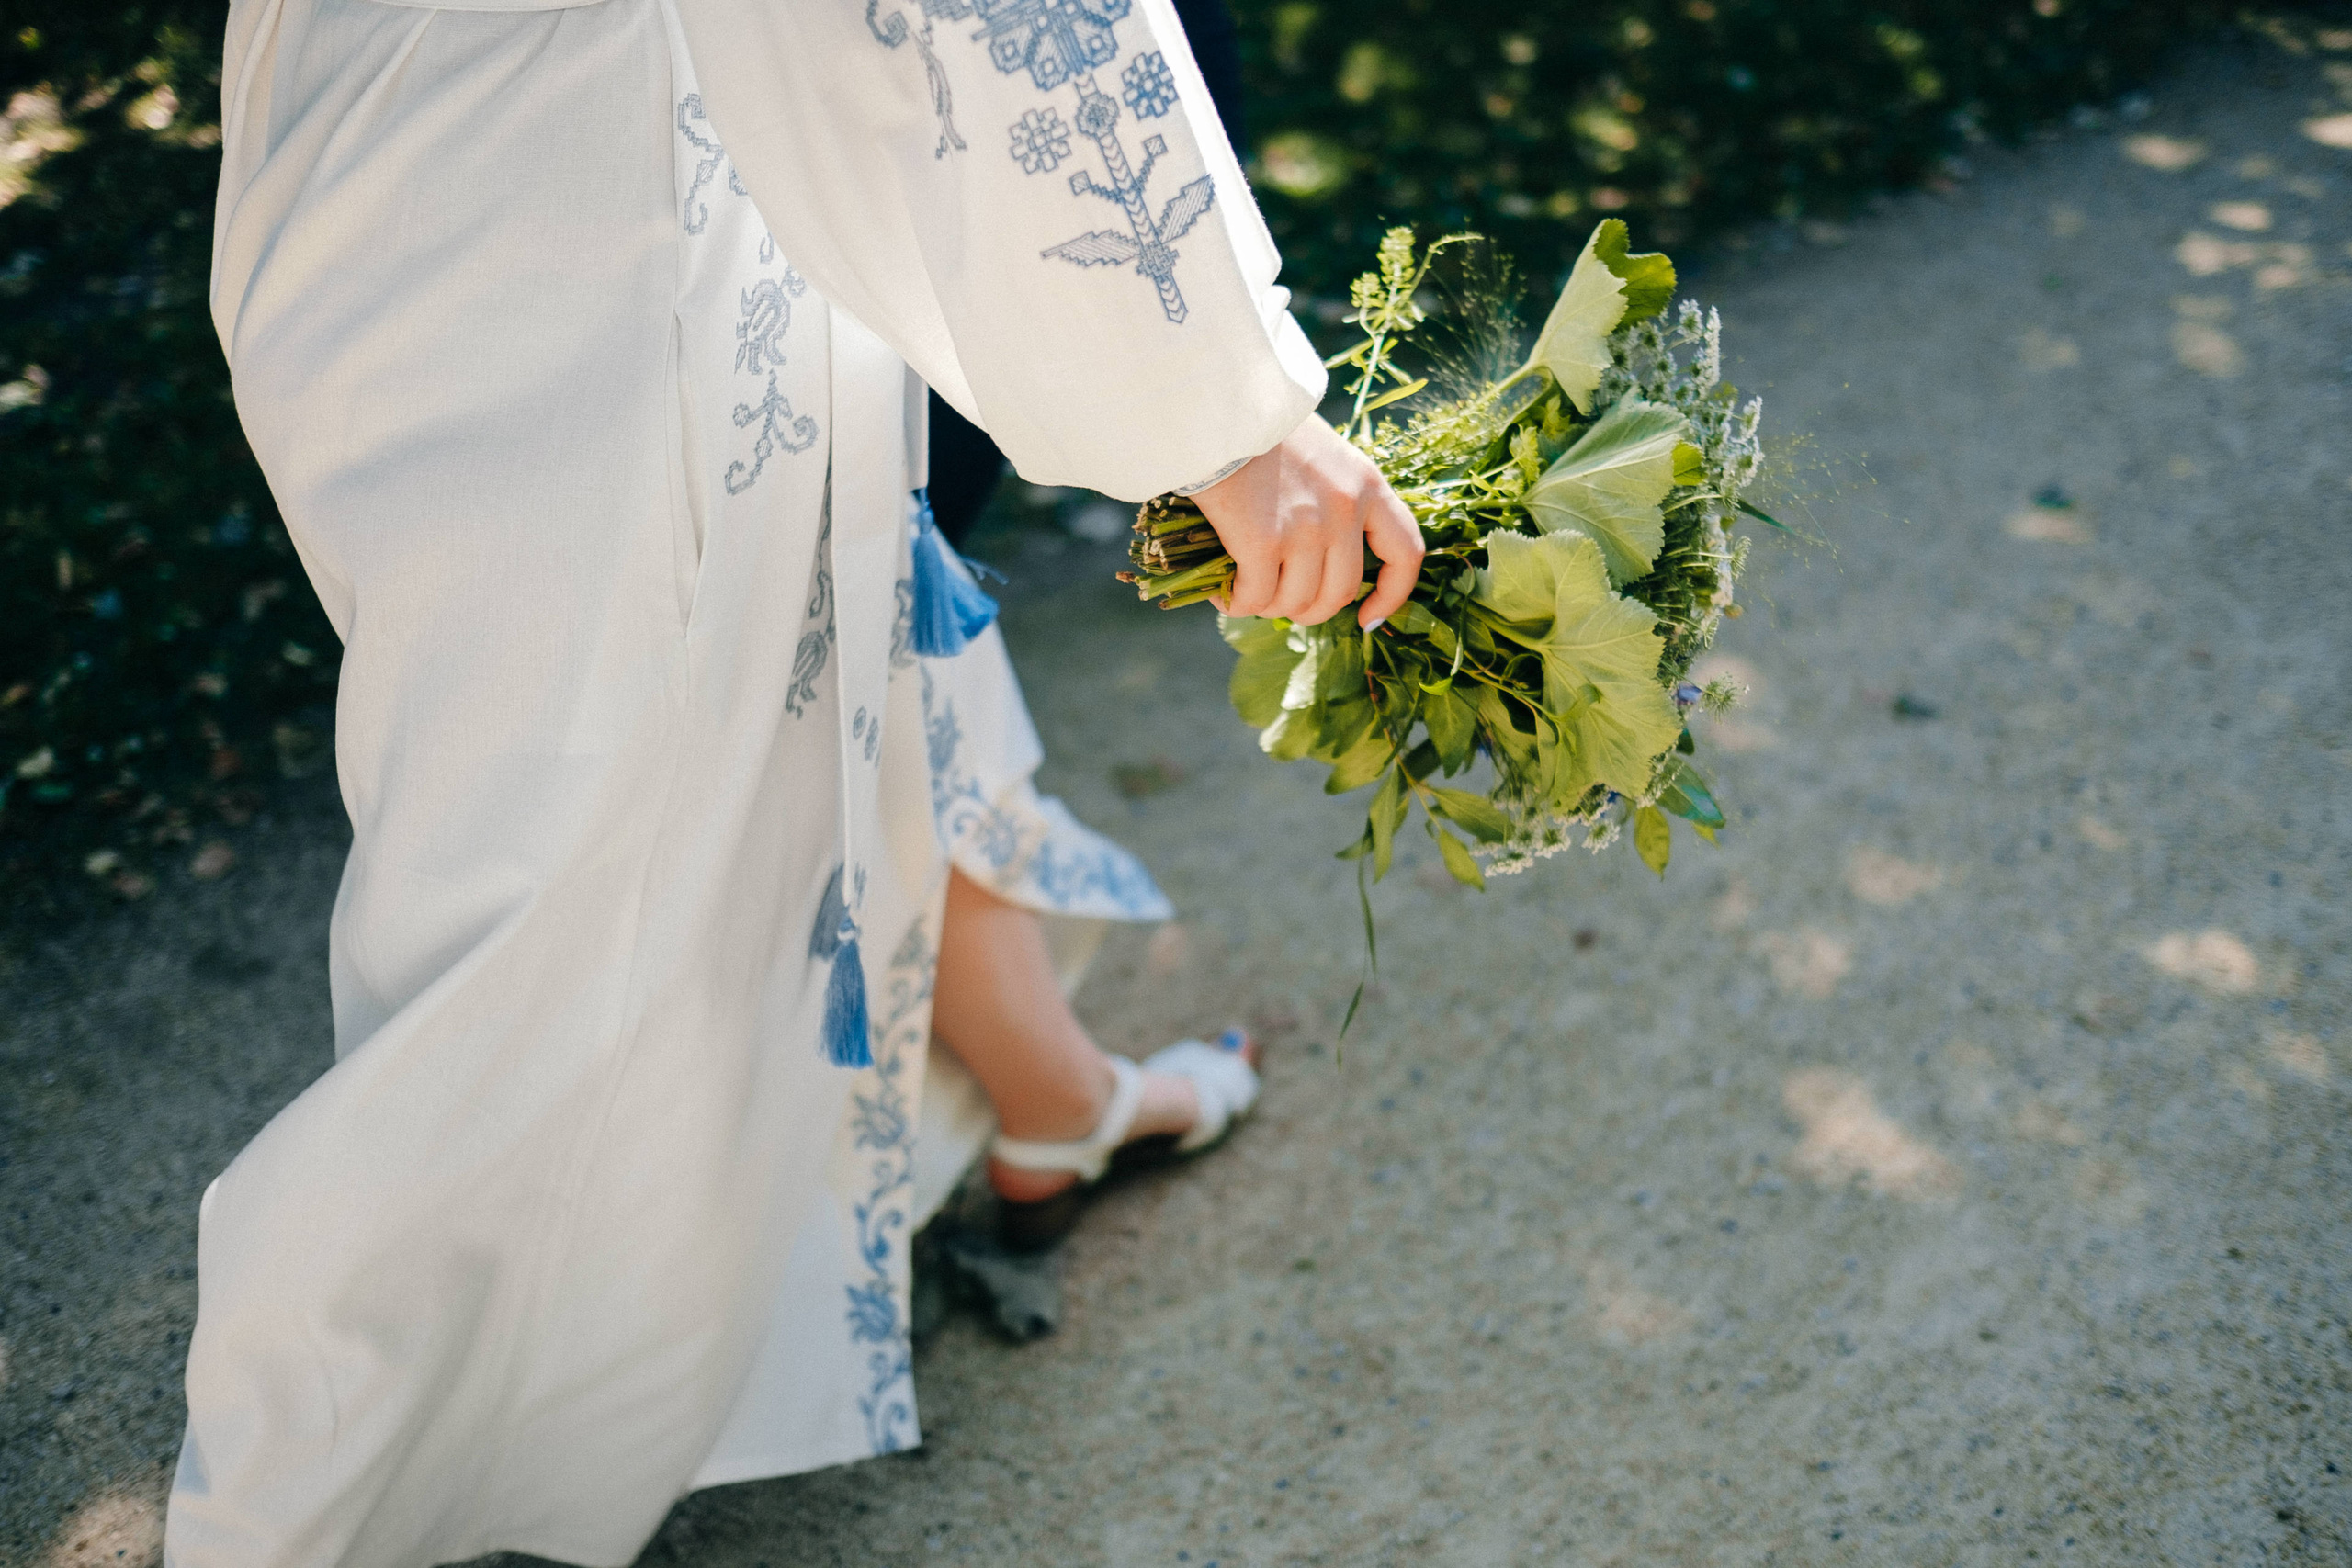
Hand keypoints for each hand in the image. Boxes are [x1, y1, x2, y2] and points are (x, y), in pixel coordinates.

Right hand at [1191, 414, 1423, 628]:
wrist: (1216, 400)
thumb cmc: (1259, 423)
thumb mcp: (1321, 453)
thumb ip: (1333, 498)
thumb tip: (1318, 561)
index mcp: (1367, 485)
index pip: (1406, 553)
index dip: (1392, 596)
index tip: (1368, 619)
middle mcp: (1345, 510)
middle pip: (1340, 592)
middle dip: (1310, 610)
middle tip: (1282, 602)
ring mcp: (1306, 528)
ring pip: (1296, 602)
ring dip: (1269, 607)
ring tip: (1245, 592)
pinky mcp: (1262, 541)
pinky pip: (1255, 598)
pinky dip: (1237, 604)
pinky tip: (1223, 594)